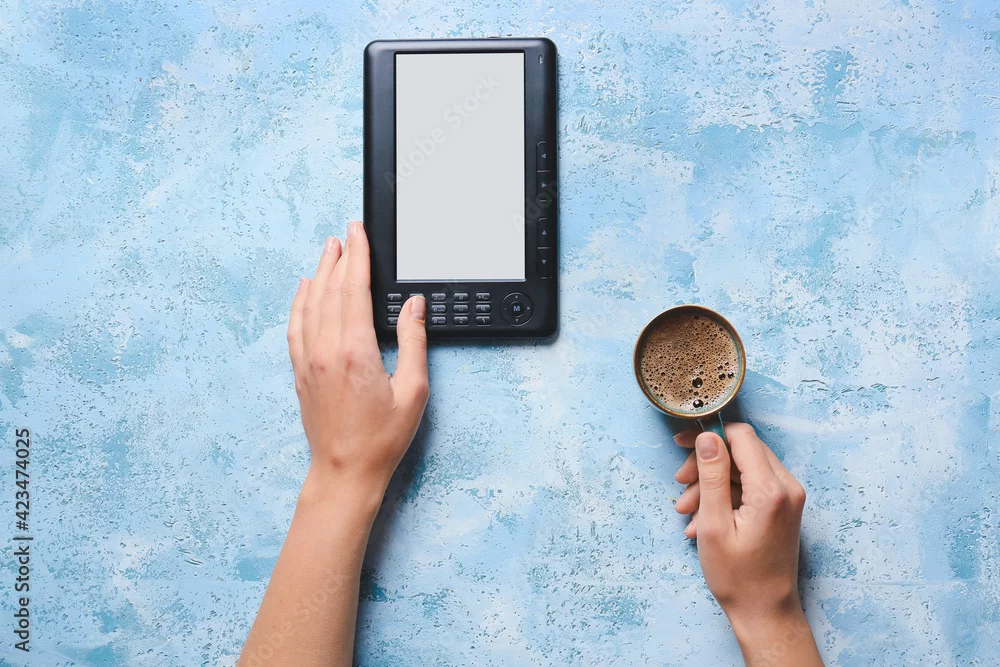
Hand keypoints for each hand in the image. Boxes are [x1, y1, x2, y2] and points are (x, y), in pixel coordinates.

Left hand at [288, 222, 428, 505]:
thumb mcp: (413, 391)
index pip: (354, 290)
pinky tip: (304, 290)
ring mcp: (309, 362)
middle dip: (338, 258)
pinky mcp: (301, 373)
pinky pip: (296, 327)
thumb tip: (413, 307)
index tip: (358, 233)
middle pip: (329, 291)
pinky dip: (299, 303)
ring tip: (328, 251)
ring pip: (309, 305)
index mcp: (355, 352)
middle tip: (345, 234)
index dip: (357, 257)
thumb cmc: (381, 438)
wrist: (345, 471)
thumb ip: (413, 343)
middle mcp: (326, 351)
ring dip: (319, 274)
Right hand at [673, 423, 822, 665]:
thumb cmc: (737, 576)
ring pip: (742, 470)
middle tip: (680, 485)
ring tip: (686, 512)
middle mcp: (787, 487)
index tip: (681, 444)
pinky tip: (702, 521)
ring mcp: (788, 498)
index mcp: (771, 489)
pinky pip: (750, 488)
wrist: (765, 612)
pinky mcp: (782, 508)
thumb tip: (707, 437)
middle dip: (706, 464)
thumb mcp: (714, 524)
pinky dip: (724, 497)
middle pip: (741, 451)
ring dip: (711, 484)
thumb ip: (712, 476)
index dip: (709, 435)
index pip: (741, 437)